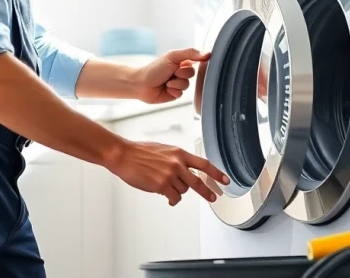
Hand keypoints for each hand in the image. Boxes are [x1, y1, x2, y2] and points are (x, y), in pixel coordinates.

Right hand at [106, 139, 229, 205]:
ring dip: (177, 191)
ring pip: (183, 190)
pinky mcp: (161, 186)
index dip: (216, 173)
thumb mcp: (163, 150)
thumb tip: (184, 171)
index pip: (203, 164)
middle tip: (214, 197)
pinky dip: (171, 199)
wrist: (124, 155)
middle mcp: (177, 164)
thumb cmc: (139, 152)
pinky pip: (173, 197)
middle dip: (207, 191)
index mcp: (179, 153)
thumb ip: (176, 160)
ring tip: (166, 186)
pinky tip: (166, 196)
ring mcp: (170, 175)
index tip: (225, 179)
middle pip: (198, 181)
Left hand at [134, 48, 210, 104]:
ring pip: (187, 85)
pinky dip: (174, 91)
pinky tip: (166, 89)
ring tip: (167, 82)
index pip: (196, 61)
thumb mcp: (173, 56)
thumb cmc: (154, 69)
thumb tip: (207, 53)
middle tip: (172, 72)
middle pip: (192, 74)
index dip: (193, 64)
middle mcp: (180, 72)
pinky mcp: (175, 94)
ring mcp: (178, 83)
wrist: (141, 84)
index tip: (186, 63)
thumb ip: (190, 53)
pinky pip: (182, 94)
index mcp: (181, 61)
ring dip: (176, 83)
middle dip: (182, 74)